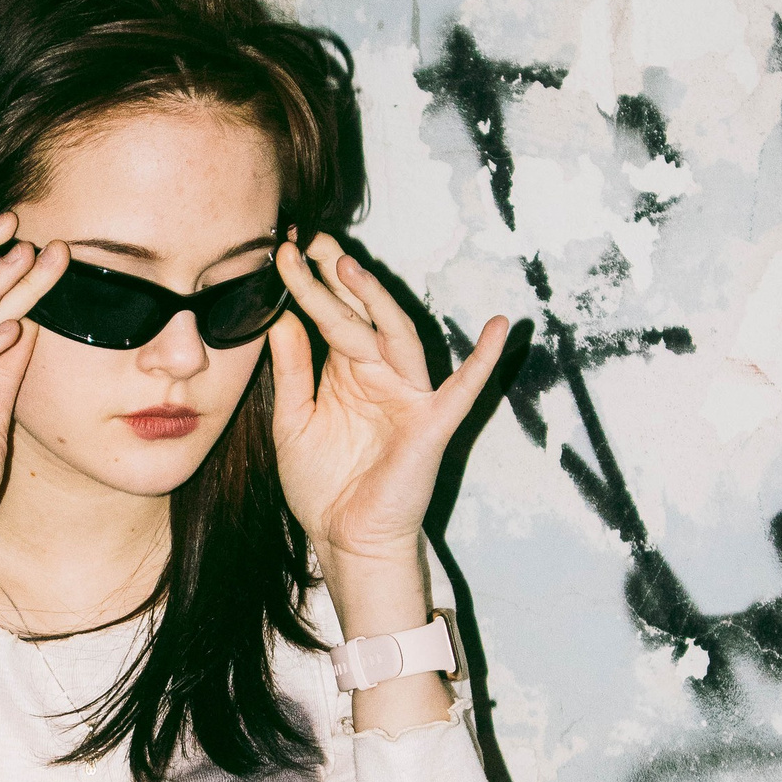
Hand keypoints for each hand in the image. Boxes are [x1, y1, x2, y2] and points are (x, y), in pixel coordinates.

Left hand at [268, 238, 508, 570]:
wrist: (345, 539)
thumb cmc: (323, 485)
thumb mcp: (293, 421)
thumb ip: (291, 371)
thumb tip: (281, 317)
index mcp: (346, 374)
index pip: (328, 318)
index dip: (307, 286)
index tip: (283, 254)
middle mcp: (379, 376)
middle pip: (361, 316)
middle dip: (337, 279)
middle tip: (312, 242)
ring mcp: (408, 396)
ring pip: (396, 336)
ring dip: (375, 300)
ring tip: (347, 267)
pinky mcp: (431, 424)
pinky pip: (463, 389)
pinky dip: (484, 361)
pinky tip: (500, 327)